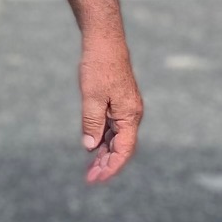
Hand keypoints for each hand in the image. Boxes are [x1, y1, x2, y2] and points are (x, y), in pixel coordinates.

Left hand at [79, 34, 142, 184]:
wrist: (104, 41)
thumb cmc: (99, 67)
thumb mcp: (92, 97)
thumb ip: (92, 123)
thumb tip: (90, 148)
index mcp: (130, 115)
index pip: (124, 150)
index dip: (111, 167)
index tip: (97, 179)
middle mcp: (131, 114)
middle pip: (121, 147)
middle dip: (107, 164)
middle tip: (89, 179)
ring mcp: (125, 109)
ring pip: (116, 138)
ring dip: (104, 154)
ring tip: (90, 169)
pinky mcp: (118, 103)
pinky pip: (112, 127)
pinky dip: (103, 139)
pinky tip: (93, 148)